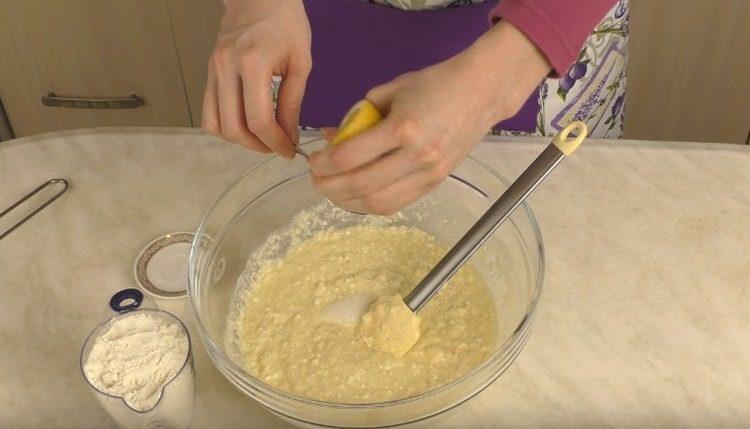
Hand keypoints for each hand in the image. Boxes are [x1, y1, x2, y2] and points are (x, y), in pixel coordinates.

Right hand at [202, 0, 310, 157]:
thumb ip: (293, 103)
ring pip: (216, 124)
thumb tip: (289, 136)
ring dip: (240, 140)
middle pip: (234, 128)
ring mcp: (213, 70)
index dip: (275, 143)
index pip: (258, 120)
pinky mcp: (209, 73)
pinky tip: (246, 124)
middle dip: (258, 146)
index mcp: (252, 63)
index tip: (289, 150)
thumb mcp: (300, 62)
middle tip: (278, 147)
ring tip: (262, 138)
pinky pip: (209, 112)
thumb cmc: (284, 22)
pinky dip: (226, 126)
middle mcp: (226, 68)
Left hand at [308, 22, 550, 214]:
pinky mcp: (436, 183)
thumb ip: (359, 115)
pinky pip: (398, 204)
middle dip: (330, 187)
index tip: (312, 161)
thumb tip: (332, 137)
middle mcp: (417, 155)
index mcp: (402, 127)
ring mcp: (429, 173)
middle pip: (361, 184)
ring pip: (379, 202)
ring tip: (333, 191)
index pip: (351, 157)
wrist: (480, 92)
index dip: (324, 164)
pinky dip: (372, 204)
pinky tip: (357, 196)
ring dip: (348, 201)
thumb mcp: (390, 90)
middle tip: (316, 180)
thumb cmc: (434, 84)